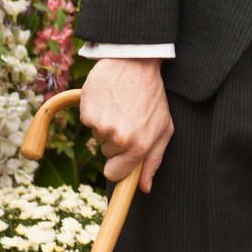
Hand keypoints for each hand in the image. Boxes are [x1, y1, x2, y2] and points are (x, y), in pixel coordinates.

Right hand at [79, 57, 174, 191]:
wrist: (135, 62)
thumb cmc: (152, 96)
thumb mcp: (164, 128)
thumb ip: (154, 160)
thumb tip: (145, 188)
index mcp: (139, 146)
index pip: (115, 174)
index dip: (116, 167)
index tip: (118, 159)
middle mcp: (119, 139)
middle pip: (106, 154)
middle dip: (115, 139)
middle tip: (128, 117)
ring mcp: (101, 125)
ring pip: (98, 135)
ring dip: (106, 123)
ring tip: (121, 105)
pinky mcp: (87, 111)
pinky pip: (87, 120)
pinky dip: (95, 111)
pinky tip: (109, 98)